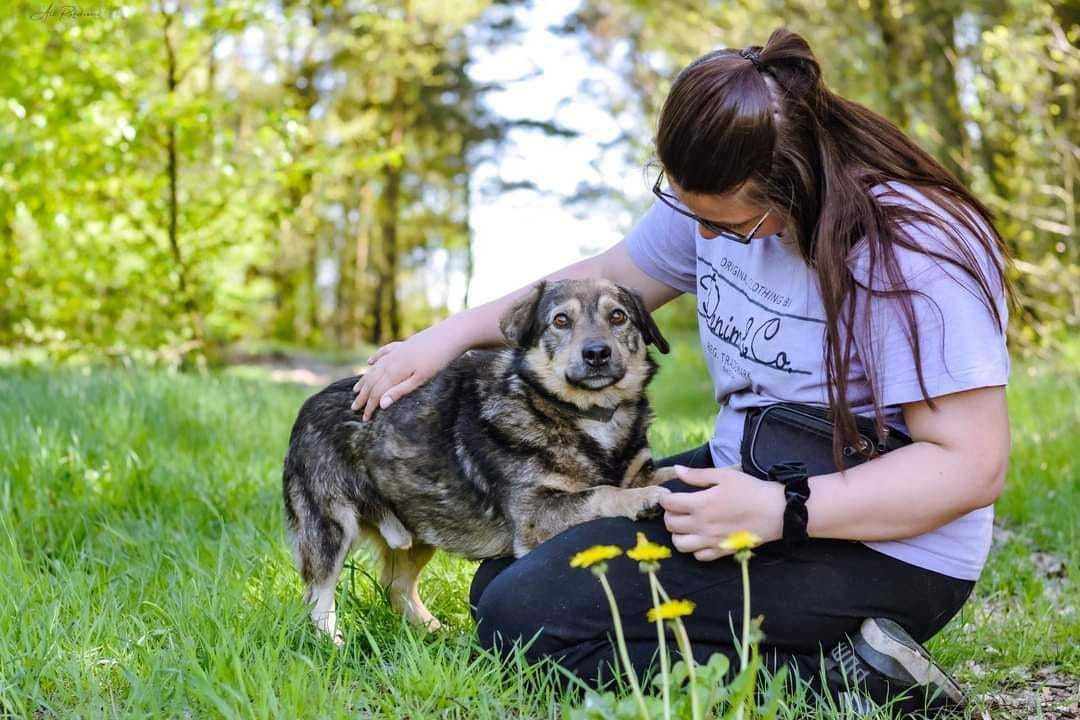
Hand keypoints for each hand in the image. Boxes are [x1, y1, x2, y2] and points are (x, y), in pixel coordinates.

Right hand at [351, 323, 467, 419]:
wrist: (449, 335)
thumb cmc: (438, 360)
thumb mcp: (421, 379)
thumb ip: (400, 391)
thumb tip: (382, 405)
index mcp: (395, 372)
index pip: (377, 393)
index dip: (370, 406)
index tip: (364, 419)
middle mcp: (391, 361)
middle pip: (372, 381)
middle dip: (363, 396)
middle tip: (353, 408)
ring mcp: (396, 352)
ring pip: (375, 368)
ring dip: (365, 380)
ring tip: (356, 390)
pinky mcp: (403, 345)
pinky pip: (383, 353)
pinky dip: (375, 358)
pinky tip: (369, 362)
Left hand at [659, 465, 785, 561]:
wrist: (776, 512)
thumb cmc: (750, 490)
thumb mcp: (724, 476)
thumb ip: (697, 475)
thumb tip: (676, 470)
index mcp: (700, 504)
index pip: (669, 504)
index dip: (665, 498)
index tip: (669, 495)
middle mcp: (701, 525)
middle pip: (670, 524)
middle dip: (669, 515)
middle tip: (677, 508)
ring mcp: (710, 541)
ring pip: (680, 544)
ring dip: (678, 534)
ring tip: (686, 525)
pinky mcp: (722, 551)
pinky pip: (698, 556)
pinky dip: (695, 548)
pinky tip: (700, 538)